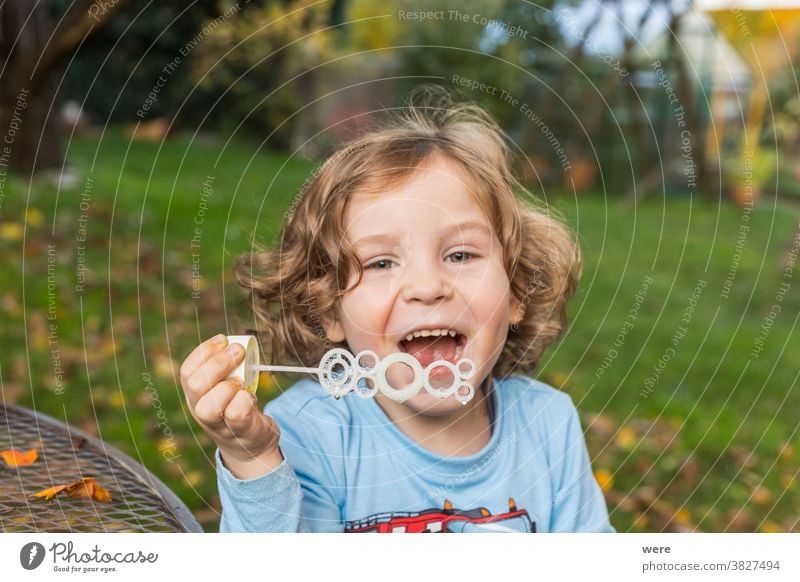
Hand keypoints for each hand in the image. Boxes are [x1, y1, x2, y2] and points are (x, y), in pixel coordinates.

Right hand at [180, 334, 282, 477]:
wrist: (253, 446)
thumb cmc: (239, 408)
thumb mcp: (226, 387)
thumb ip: (226, 369)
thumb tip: (232, 342)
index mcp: (196, 396)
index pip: (187, 372)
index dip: (203, 352)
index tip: (223, 339)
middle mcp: (201, 412)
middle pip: (196, 386)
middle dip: (217, 363)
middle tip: (238, 352)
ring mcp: (219, 426)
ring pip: (210, 407)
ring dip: (228, 386)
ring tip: (242, 381)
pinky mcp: (240, 433)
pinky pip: (236, 415)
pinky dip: (245, 400)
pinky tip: (251, 396)